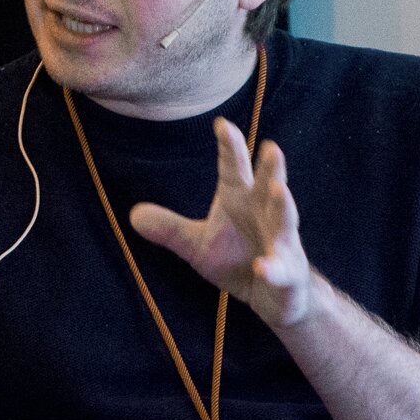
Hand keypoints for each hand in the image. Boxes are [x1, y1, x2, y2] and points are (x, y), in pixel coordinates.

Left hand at [129, 117, 321, 328]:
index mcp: (241, 201)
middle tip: (271, 146)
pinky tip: (262, 267)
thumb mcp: (197, 246)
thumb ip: (170, 229)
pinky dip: (272, 268)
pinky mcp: (287, 273)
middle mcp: (265, 216)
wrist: (274, 295)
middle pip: (268, 187)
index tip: (221, 124)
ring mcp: (282, 244)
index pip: (234, 170)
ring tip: (281, 189)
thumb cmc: (238, 260)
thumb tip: (133, 215)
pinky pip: (280, 270)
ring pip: (285, 222)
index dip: (230, 148)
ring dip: (284, 206)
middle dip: (271, 168)